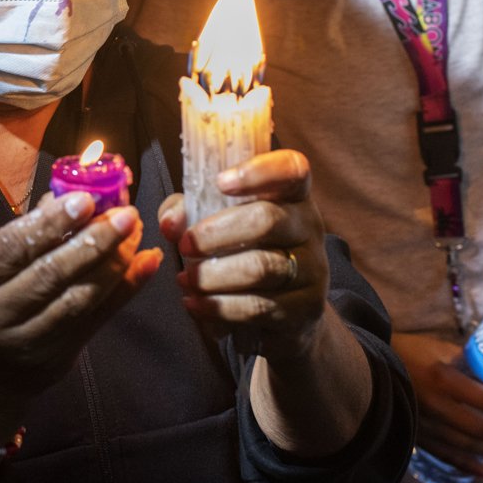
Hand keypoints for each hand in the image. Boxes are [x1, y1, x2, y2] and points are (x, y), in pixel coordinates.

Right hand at [0, 192, 162, 402]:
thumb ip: (27, 230)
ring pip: (78, 300)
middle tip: (125, 215)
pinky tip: (148, 261)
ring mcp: (25, 342)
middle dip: (93, 242)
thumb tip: (74, 194)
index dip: (51, 224)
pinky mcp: (56, 359)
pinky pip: (98, 319)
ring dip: (114, 263)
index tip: (86, 200)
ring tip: (135, 234)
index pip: (11, 248)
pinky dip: (127, 288)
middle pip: (49, 275)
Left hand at [159, 150, 327, 361]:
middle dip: (215, 233)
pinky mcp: (305, 307)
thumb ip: (188, 211)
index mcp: (292, 196)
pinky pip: (258, 306)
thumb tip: (170, 222)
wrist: (284, 312)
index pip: (292, 170)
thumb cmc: (243, 252)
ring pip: (260, 268)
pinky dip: (219, 306)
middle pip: (266, 220)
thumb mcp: (217, 222)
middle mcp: (308, 227)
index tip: (220, 182)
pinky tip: (195, 303)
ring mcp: (312, 269)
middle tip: (184, 245)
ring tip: (186, 279)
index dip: (259, 171)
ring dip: (213, 275)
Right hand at [392, 331, 482, 475]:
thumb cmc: (407, 350)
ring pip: (470, 448)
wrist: (369, 365)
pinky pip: (447, 457)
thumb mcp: (439, 347)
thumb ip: (467, 357)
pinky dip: (469, 467)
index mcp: (445, 380)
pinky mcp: (418, 436)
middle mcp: (438, 407)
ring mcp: (427, 425)